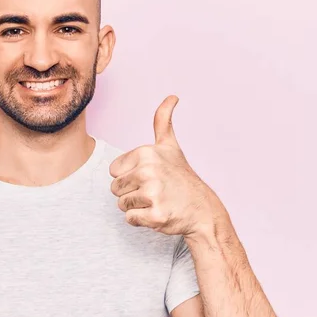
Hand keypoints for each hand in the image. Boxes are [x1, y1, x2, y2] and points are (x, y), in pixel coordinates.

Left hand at [109, 95, 226, 236]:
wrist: (202, 210)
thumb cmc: (181, 177)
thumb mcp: (170, 146)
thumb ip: (163, 120)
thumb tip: (172, 96)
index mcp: (146, 153)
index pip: (113, 171)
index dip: (129, 176)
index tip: (149, 176)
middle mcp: (148, 171)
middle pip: (115, 188)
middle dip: (131, 193)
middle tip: (154, 191)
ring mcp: (153, 194)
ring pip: (121, 205)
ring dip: (137, 207)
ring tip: (157, 201)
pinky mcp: (156, 215)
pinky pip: (130, 219)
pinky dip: (141, 220)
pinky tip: (159, 213)